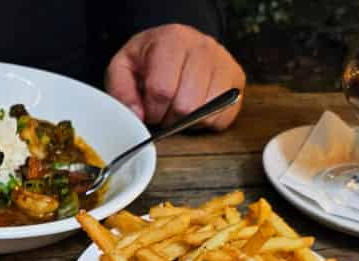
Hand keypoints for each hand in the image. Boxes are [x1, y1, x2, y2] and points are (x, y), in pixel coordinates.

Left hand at [106, 24, 245, 130]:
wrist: (177, 45)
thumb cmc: (149, 59)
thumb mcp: (124, 68)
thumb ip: (121, 91)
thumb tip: (137, 116)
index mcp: (172, 40)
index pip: (162, 90)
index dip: (152, 110)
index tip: (149, 109)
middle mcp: (203, 47)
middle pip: (187, 104)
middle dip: (170, 118)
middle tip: (164, 111)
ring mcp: (224, 62)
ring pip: (207, 112)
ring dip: (189, 121)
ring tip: (180, 109)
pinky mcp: (237, 80)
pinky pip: (224, 117)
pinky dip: (207, 122)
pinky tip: (197, 110)